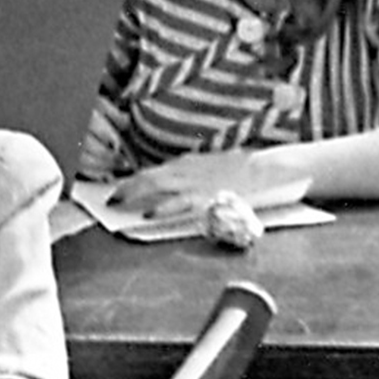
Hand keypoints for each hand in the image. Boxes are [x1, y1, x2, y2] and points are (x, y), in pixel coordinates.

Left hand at [109, 150, 301, 219]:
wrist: (269, 169)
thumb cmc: (245, 171)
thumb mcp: (214, 167)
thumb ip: (194, 174)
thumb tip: (175, 181)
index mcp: (190, 163)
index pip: (154, 171)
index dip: (134, 180)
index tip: (119, 188)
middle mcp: (188, 170)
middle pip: (149, 176)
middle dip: (127, 187)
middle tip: (110, 198)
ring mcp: (197, 183)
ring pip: (156, 186)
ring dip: (135, 194)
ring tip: (118, 204)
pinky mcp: (207, 197)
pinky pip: (178, 203)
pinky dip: (161, 208)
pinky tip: (148, 215)